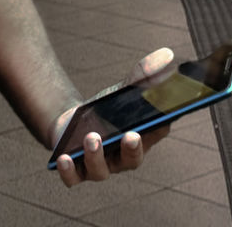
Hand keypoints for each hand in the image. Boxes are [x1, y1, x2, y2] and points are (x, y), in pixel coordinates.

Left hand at [52, 46, 174, 186]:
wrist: (71, 123)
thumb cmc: (105, 110)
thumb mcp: (122, 90)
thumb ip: (143, 75)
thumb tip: (167, 54)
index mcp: (140, 138)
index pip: (156, 133)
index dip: (159, 127)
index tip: (162, 118)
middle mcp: (122, 159)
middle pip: (132, 159)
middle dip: (132, 150)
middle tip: (131, 136)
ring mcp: (99, 167)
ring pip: (101, 170)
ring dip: (97, 156)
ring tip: (92, 138)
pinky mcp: (75, 170)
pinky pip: (73, 178)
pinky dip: (69, 171)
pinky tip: (64, 158)